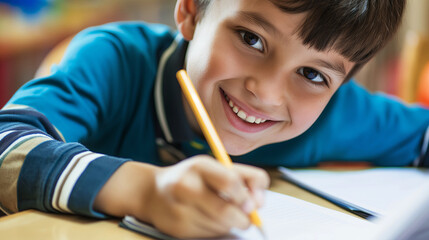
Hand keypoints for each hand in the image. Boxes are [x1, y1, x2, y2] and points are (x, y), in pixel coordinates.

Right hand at [94, 155, 268, 238]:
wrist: (151, 192)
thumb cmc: (192, 178)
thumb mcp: (216, 168)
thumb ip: (243, 178)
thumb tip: (259, 203)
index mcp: (199, 165)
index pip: (230, 181)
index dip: (247, 196)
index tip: (253, 204)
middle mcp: (185, 185)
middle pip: (225, 211)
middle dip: (242, 218)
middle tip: (245, 218)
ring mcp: (179, 208)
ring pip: (220, 226)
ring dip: (229, 225)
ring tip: (221, 214)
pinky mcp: (177, 228)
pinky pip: (208, 235)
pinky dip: (215, 231)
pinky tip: (206, 220)